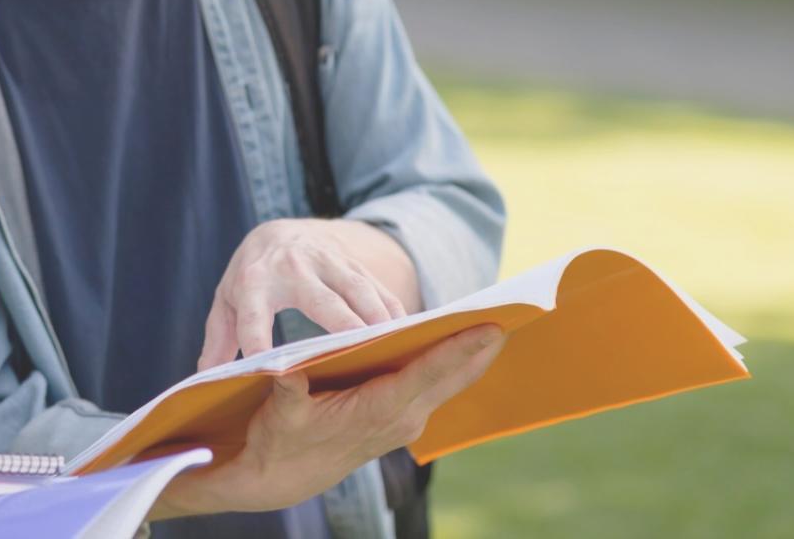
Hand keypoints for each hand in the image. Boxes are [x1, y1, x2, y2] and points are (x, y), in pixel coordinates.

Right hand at [154, 324, 504, 518]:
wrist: (281, 477)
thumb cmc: (279, 440)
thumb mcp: (279, 414)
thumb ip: (288, 391)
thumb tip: (287, 370)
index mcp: (378, 411)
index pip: (428, 374)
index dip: (460, 349)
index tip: (490, 326)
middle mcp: (401, 419)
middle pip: (452, 378)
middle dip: (482, 349)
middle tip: (514, 315)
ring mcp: (405, 422)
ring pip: (450, 383)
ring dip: (473, 357)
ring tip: (496, 321)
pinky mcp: (400, 419)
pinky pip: (437, 387)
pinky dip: (454, 365)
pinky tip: (464, 346)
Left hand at [199, 218, 418, 369]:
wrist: (277, 232)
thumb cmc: (250, 279)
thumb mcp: (225, 305)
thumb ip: (217, 342)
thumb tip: (204, 380)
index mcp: (253, 283)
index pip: (254, 316)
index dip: (259, 340)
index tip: (269, 370)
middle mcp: (291, 269)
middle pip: (319, 301)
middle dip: (341, 326)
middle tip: (360, 357)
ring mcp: (326, 262)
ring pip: (357, 290)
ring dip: (378, 319)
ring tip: (396, 349)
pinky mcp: (351, 262)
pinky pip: (378, 287)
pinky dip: (395, 310)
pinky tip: (411, 335)